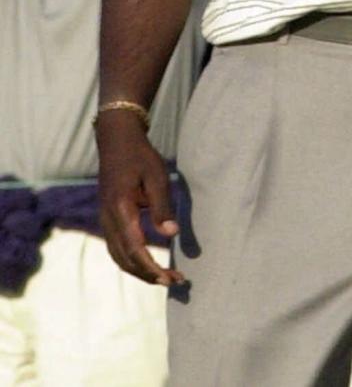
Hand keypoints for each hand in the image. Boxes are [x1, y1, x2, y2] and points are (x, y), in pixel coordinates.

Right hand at [97, 112, 184, 285]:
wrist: (116, 143)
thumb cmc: (140, 156)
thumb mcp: (156, 176)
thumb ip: (162, 206)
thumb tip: (171, 235)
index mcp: (121, 209)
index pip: (135, 248)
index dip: (151, 267)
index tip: (168, 278)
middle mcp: (108, 220)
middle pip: (126, 259)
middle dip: (149, 275)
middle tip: (174, 281)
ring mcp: (105, 221)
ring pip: (119, 257)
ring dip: (140, 271)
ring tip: (164, 277)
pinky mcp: (107, 220)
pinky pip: (116, 249)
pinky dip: (131, 261)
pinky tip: (148, 263)